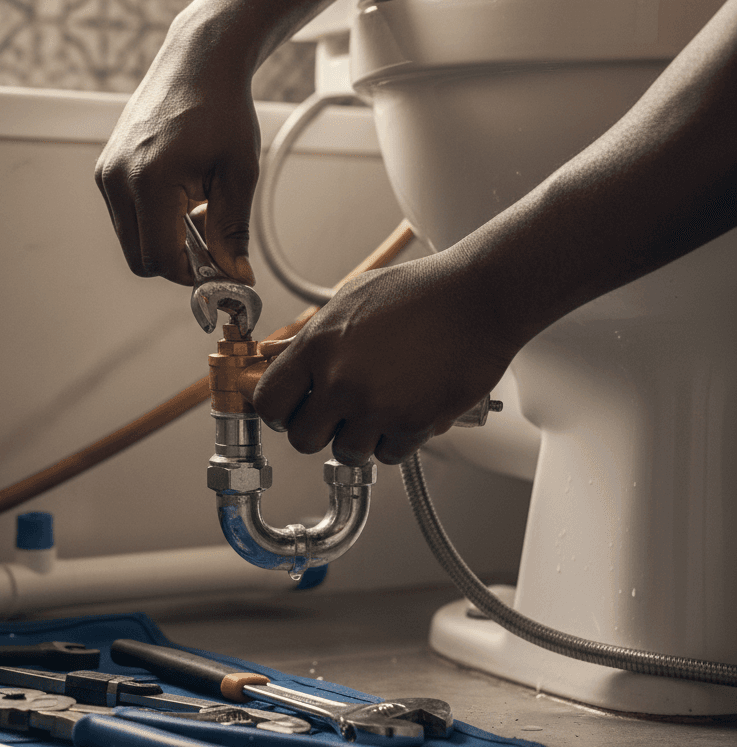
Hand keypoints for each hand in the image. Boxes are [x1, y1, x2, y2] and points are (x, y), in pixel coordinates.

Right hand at [94, 37, 259, 285]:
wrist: (197, 62)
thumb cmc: (221, 107)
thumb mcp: (238, 173)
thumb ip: (232, 230)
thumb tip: (234, 274)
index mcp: (150, 180)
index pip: (161, 259)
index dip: (192, 275)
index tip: (220, 270)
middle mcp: (118, 179)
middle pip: (140, 259)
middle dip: (177, 261)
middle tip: (212, 243)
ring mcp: (107, 174)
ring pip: (131, 240)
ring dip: (165, 240)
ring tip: (200, 208)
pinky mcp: (106, 169)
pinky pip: (126, 217)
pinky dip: (154, 220)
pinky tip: (182, 195)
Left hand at [252, 254, 517, 464]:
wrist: (478, 299)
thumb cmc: (420, 292)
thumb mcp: (351, 299)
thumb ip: (315, 336)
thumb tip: (285, 358)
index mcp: (317, 346)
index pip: (268, 402)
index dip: (277, 411)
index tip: (289, 410)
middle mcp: (341, 381)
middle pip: (302, 439)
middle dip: (316, 430)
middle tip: (334, 415)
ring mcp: (377, 407)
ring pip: (346, 453)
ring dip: (357, 438)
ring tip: (375, 410)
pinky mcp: (413, 425)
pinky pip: (388, 454)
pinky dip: (394, 440)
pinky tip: (404, 411)